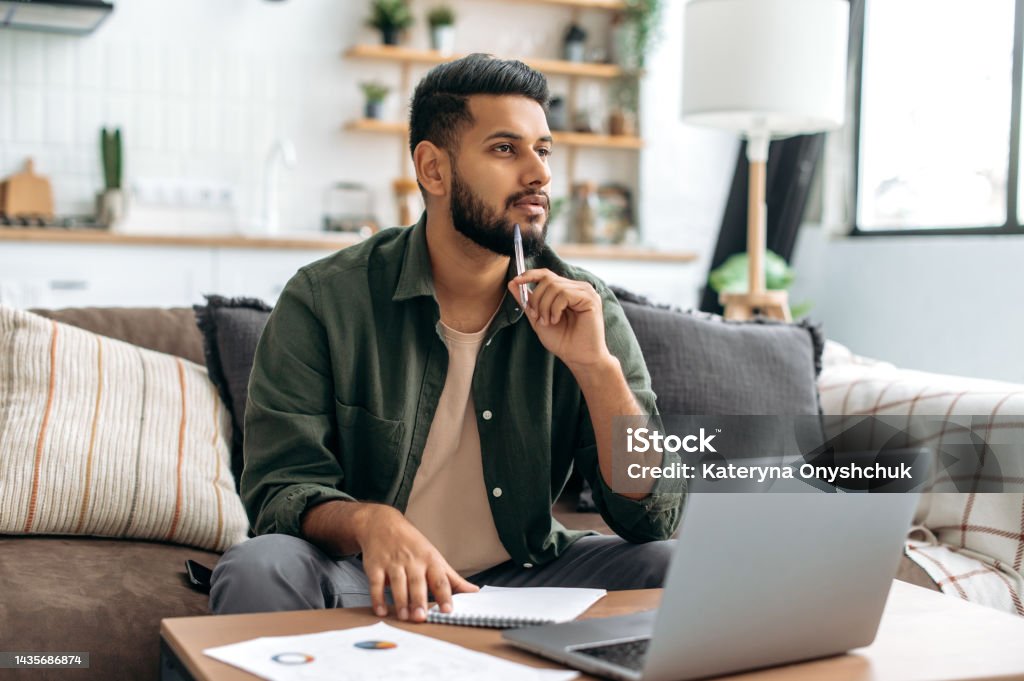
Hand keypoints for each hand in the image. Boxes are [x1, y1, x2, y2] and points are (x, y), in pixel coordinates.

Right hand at [356, 505, 478, 621]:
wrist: (383, 524)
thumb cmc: (413, 545)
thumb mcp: (435, 557)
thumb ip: (452, 578)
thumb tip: (474, 591)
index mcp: (430, 560)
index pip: (440, 579)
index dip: (444, 595)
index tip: (448, 610)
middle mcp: (412, 561)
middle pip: (417, 583)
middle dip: (419, 600)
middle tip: (421, 617)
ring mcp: (393, 563)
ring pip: (397, 584)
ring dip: (400, 601)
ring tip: (404, 617)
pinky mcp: (375, 566)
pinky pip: (376, 583)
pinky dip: (378, 598)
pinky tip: (381, 611)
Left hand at [508, 269, 613, 369]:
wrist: (578, 358)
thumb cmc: (562, 341)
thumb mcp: (538, 318)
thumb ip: (527, 301)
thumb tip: (512, 282)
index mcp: (567, 290)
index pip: (546, 274)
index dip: (529, 275)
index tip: (515, 281)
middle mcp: (577, 288)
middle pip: (547, 279)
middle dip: (537, 299)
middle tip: (537, 317)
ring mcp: (585, 292)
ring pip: (554, 286)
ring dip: (545, 306)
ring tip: (548, 322)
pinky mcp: (590, 299)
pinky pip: (564, 294)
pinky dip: (555, 308)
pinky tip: (556, 320)